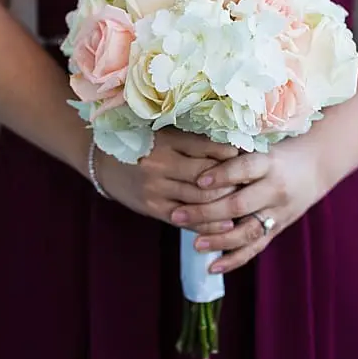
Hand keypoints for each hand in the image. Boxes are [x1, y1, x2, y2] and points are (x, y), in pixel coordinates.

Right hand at [95, 129, 239, 233]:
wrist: (105, 163)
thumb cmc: (143, 144)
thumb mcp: (165, 134)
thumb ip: (194, 140)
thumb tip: (235, 146)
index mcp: (166, 140)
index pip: (207, 148)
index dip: (231, 153)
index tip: (248, 156)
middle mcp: (160, 164)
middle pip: (207, 176)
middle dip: (233, 181)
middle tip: (252, 183)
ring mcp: (155, 189)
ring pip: (200, 200)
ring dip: (225, 204)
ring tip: (245, 202)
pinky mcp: (152, 208)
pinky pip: (186, 220)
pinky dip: (208, 225)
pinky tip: (226, 224)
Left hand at [168, 139, 327, 273]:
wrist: (314, 167)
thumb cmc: (276, 151)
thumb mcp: (259, 145)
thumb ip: (232, 152)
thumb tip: (194, 153)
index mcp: (269, 163)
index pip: (245, 169)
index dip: (223, 175)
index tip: (199, 181)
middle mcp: (275, 190)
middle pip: (239, 205)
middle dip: (206, 212)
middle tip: (178, 215)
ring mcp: (278, 213)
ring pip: (247, 232)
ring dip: (218, 240)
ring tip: (194, 244)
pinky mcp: (277, 229)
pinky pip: (255, 248)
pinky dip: (234, 260)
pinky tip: (213, 267)